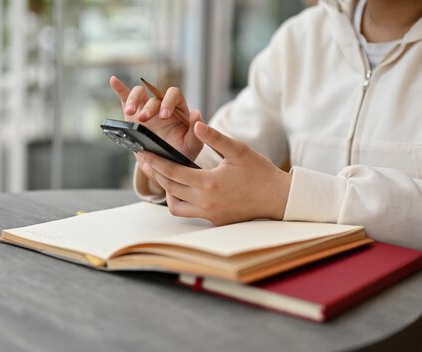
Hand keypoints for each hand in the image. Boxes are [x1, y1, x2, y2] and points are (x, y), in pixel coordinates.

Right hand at [109, 76, 202, 160]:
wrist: (166, 164)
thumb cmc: (182, 153)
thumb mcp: (192, 146)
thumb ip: (196, 131)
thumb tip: (196, 112)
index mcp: (178, 109)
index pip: (174, 95)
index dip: (168, 102)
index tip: (164, 116)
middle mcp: (162, 105)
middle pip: (154, 97)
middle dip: (149, 107)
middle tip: (144, 120)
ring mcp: (146, 108)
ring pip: (139, 94)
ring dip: (133, 100)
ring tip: (130, 113)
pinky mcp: (133, 114)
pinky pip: (126, 97)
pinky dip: (120, 88)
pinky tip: (113, 80)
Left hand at [136, 121, 291, 225]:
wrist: (278, 199)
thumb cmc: (260, 172)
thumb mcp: (238, 150)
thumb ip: (215, 138)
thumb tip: (197, 123)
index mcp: (208, 183)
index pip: (171, 172)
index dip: (155, 162)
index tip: (143, 154)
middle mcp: (205, 202)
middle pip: (169, 187)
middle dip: (155, 173)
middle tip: (145, 161)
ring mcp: (209, 213)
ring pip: (175, 205)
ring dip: (167, 190)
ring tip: (164, 174)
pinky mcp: (214, 220)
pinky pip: (188, 212)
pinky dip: (180, 201)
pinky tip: (181, 188)